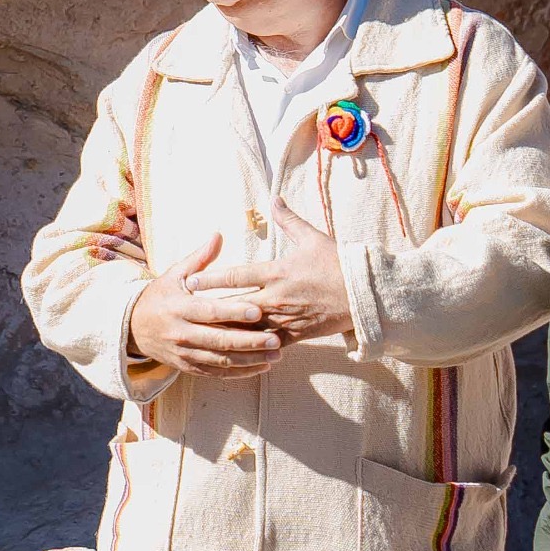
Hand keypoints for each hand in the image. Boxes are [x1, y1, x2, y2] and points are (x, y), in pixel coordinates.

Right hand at [127, 233, 284, 377]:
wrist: (132, 328)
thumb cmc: (159, 296)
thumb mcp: (174, 275)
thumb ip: (199, 258)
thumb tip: (218, 235)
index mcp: (180, 307)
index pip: (210, 311)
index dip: (234, 312)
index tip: (258, 311)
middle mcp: (181, 333)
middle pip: (219, 340)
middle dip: (249, 341)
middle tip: (276, 339)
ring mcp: (184, 353)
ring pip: (221, 360)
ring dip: (249, 360)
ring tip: (276, 355)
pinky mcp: (187, 367)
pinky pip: (216, 373)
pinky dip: (239, 372)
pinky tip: (260, 367)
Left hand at [182, 204, 352, 344]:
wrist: (363, 295)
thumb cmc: (337, 264)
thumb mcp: (312, 238)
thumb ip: (289, 220)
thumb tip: (273, 198)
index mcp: (277, 272)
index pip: (236, 276)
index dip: (211, 279)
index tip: (190, 282)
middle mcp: (276, 297)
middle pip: (234, 305)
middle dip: (209, 308)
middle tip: (185, 310)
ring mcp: (285, 319)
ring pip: (248, 327)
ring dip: (225, 330)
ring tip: (201, 333)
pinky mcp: (295, 335)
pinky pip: (268, 343)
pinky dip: (251, 347)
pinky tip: (233, 351)